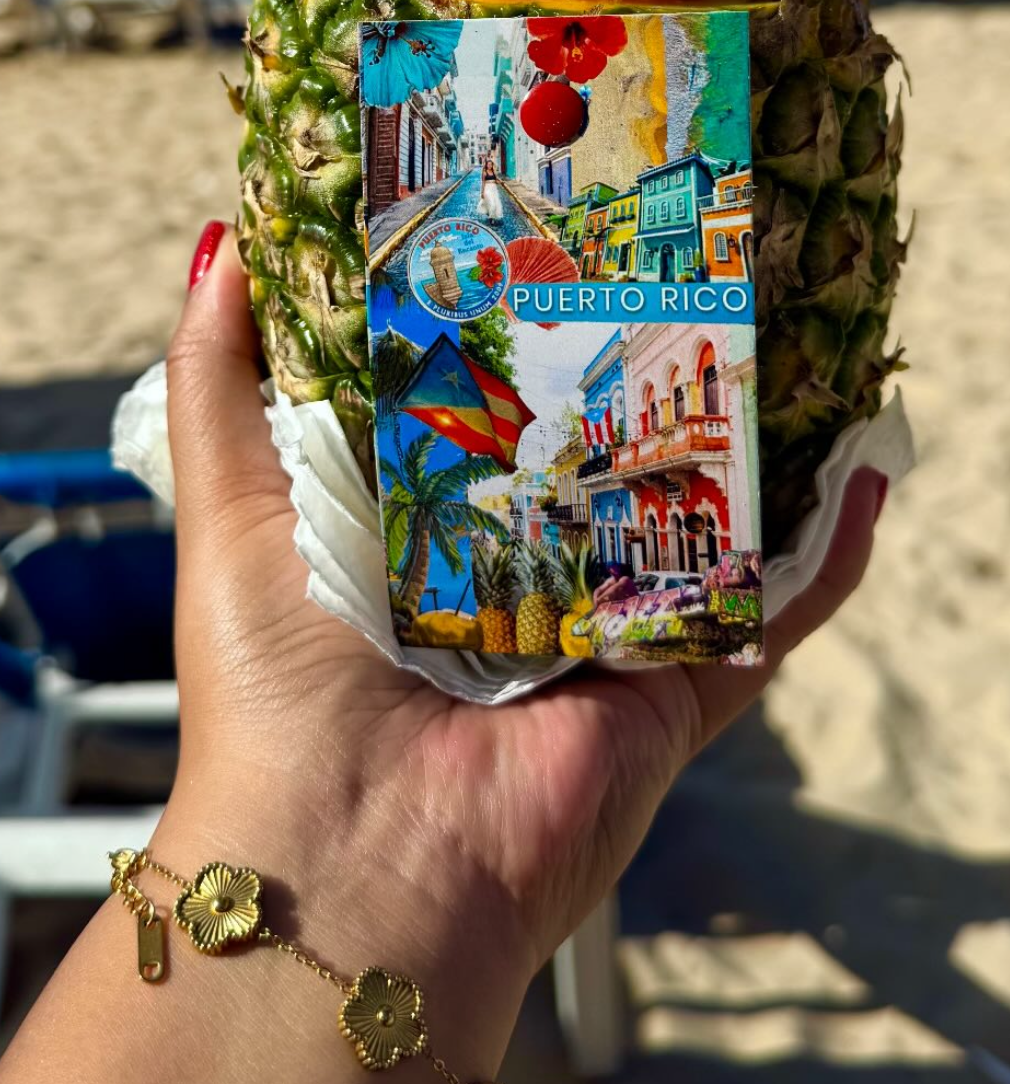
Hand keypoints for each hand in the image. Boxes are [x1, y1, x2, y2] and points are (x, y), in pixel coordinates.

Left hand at [165, 229, 883, 1010]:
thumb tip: (224, 238)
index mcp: (421, 525)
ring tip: (793, 335)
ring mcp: (606, 633)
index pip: (485, 402)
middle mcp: (521, 574)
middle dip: (645, 367)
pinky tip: (860, 474)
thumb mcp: (230, 506)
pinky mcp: (672, 692)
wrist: (350, 866)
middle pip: (603, 451)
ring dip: (749, 440)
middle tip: (692, 261)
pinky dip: (824, 552)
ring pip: (699, 519)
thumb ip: (222, 379)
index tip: (552, 218)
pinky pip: (768, 613)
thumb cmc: (276, 686)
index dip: (516, 320)